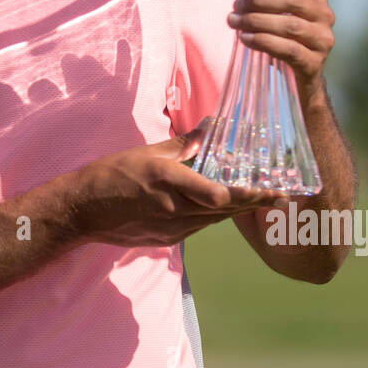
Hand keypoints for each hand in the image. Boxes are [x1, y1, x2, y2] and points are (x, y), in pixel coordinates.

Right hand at [68, 122, 290, 247]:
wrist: (83, 211)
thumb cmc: (111, 174)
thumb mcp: (147, 152)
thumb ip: (182, 144)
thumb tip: (210, 127)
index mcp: (169, 181)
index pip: (219, 195)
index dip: (249, 196)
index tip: (274, 190)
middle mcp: (175, 209)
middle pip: (225, 209)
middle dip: (255, 202)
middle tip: (284, 195)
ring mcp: (172, 228)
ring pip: (215, 219)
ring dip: (238, 209)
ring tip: (264, 199)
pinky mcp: (167, 239)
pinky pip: (200, 225)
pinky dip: (215, 215)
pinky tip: (227, 206)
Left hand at [227, 0, 341, 105]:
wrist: (301, 82)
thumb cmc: (284, 42)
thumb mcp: (280, 17)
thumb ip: (269, 1)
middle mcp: (325, 16)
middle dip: (260, 0)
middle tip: (237, 5)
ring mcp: (323, 41)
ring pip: (289, 25)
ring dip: (255, 21)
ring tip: (234, 22)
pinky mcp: (314, 63)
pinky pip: (287, 49)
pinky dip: (263, 42)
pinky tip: (246, 39)